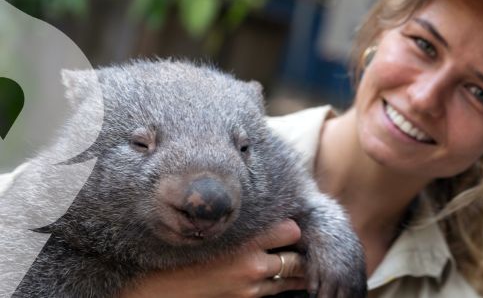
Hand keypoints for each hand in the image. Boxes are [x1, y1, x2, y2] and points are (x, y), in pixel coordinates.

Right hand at [121, 219, 306, 297]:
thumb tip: (264, 214)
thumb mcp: (210, 229)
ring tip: (302, 263)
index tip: (292, 225)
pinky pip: (276, 291)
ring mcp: (252, 286)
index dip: (293, 227)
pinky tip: (284, 278)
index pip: (291, 229)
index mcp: (244, 239)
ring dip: (297, 271)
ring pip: (292, 278)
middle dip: (301, 252)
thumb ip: (238, 222)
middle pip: (297, 257)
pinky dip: (283, 284)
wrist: (157, 287)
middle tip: (303, 246)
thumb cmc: (181, 253)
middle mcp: (253, 263)